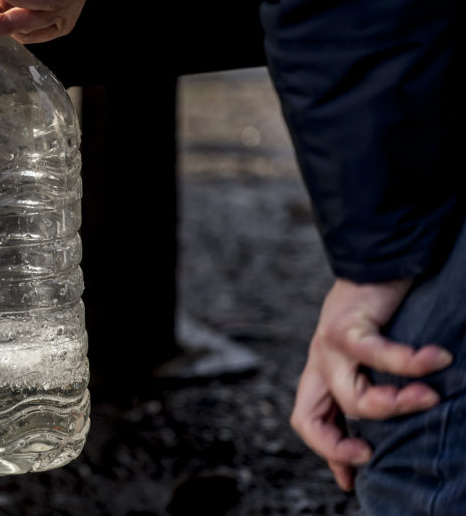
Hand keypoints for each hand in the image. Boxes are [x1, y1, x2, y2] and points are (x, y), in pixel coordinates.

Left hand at [290, 277, 453, 490]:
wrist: (374, 267)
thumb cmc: (376, 320)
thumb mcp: (364, 366)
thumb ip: (363, 399)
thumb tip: (362, 459)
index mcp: (320, 376)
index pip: (305, 421)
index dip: (324, 451)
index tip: (353, 476)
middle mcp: (318, 364)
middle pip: (310, 417)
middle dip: (339, 445)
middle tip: (374, 452)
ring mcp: (326, 346)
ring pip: (350, 397)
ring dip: (394, 405)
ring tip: (430, 397)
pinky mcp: (346, 325)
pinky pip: (378, 354)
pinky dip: (412, 362)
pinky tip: (438, 359)